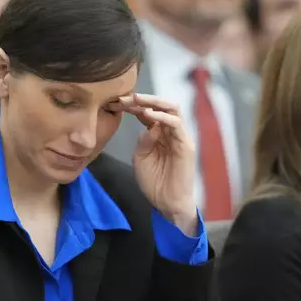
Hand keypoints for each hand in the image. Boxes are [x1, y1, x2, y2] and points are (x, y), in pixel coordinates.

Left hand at [109, 94, 197, 235]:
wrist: (167, 202)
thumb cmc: (154, 181)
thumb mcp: (141, 157)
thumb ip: (143, 140)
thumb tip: (147, 124)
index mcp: (158, 133)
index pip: (147, 112)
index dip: (132, 106)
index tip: (114, 103)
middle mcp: (170, 131)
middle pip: (160, 105)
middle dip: (142, 99)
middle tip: (125, 97)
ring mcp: (180, 136)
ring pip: (172, 108)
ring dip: (153, 102)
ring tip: (137, 99)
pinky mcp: (186, 144)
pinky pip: (176, 124)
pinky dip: (162, 117)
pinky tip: (148, 115)